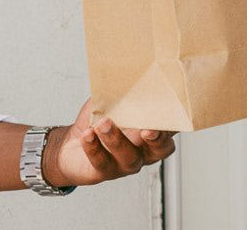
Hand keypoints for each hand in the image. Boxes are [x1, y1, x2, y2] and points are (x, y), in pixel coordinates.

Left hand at [41, 99, 177, 187]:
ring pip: (129, 158)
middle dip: (157, 139)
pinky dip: (94, 147)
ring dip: (117, 140)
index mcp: (151, 131)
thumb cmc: (97, 120)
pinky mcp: (104, 172)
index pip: (171, 126)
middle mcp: (144, 151)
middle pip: (161, 149)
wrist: (71, 144)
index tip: (171, 108)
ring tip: (103, 124)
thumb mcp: (110, 102)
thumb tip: (127, 74)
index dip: (175, 120)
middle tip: (147, 129)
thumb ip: (122, 93)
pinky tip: (88, 135)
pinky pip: (102, 162)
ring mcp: (125, 163)